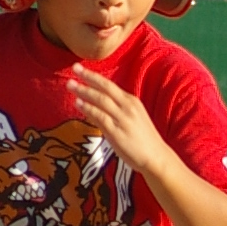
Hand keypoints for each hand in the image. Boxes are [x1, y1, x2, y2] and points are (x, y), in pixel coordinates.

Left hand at [69, 65, 166, 185]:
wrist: (155, 157)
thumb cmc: (142, 140)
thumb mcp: (131, 119)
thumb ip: (114, 111)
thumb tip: (92, 105)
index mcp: (132, 101)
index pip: (109, 86)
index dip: (94, 76)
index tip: (80, 68)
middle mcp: (128, 107)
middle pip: (105, 88)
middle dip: (89, 77)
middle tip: (74, 68)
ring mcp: (123, 119)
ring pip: (101, 100)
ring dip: (84, 91)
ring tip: (70, 85)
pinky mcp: (117, 132)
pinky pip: (100, 116)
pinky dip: (88, 108)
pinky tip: (78, 103)